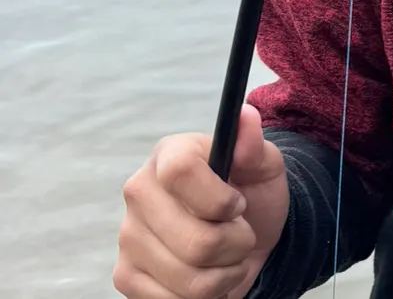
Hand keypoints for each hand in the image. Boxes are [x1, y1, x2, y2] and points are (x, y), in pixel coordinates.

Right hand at [115, 105, 287, 298]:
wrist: (244, 237)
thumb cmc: (252, 195)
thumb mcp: (265, 167)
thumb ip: (255, 146)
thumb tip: (246, 115)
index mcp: (169, 155)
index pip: (180, 173)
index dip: (218, 198)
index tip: (238, 205)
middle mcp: (139, 193)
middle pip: (194, 239)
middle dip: (235, 243)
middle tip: (242, 232)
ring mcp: (127, 237)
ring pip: (188, 276)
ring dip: (225, 272)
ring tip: (229, 254)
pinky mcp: (125, 276)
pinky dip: (206, 293)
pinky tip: (208, 274)